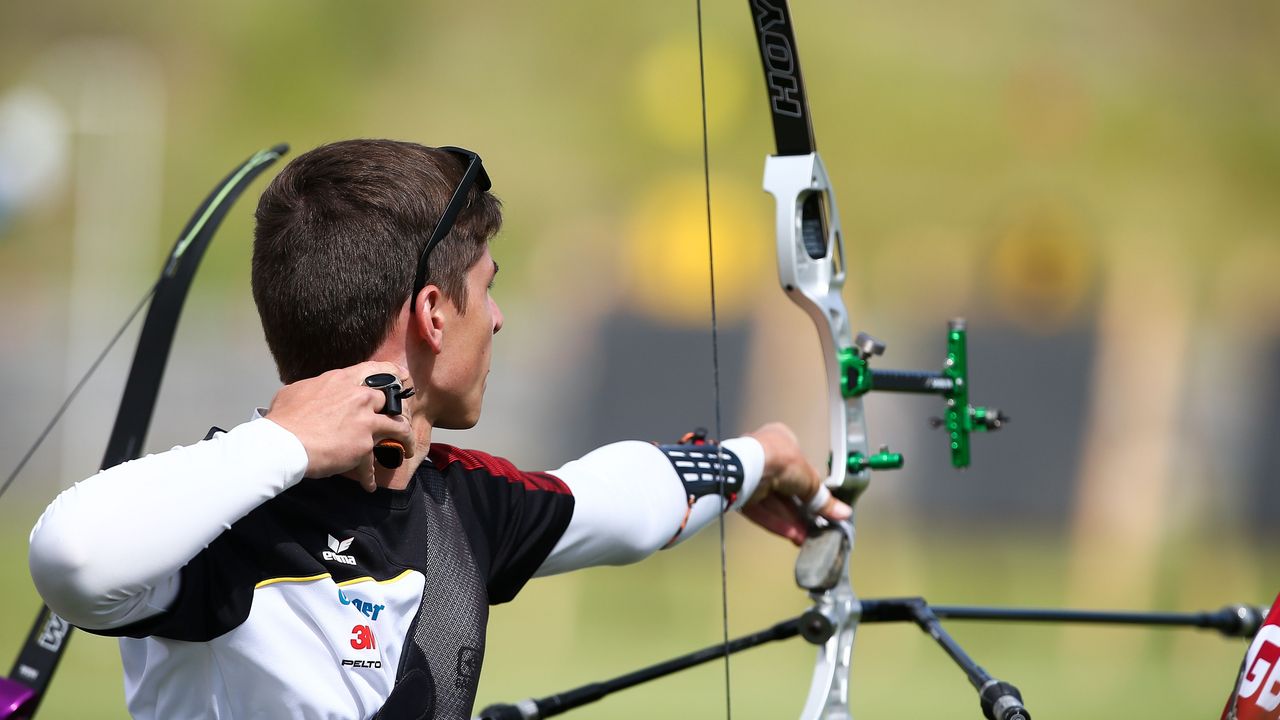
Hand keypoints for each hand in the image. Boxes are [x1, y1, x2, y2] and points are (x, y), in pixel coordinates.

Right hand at [264, 361, 414, 491]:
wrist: (284, 443)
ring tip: (407, 451)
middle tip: (397, 420)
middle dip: (395, 411)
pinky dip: (369, 477)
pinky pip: (372, 464)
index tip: (401, 377)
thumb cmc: (284, 418)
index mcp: (342, 380)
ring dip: (406, 441)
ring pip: (398, 428)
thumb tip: (311, 392)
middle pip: (389, 401)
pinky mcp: (364, 446)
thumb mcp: (296, 391)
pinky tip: (369, 485)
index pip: (375, 370)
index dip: (392, 373)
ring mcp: (365, 422)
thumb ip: (313, 389)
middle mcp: (359, 398)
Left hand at [740, 422, 850, 545]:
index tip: (820, 506)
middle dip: (800, 510)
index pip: (800, 467)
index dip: (810, 488)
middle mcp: (764, 455)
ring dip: (790, 519)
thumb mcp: (810, 479)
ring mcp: (751, 474)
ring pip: (773, 502)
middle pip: (786, 488)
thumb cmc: (780, 460)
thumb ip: (823, 499)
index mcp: (782, 440)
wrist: (750, 468)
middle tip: (814, 526)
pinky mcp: (740, 493)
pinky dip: (776, 521)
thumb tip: (843, 512)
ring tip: (805, 536)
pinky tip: (792, 535)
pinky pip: (761, 509)